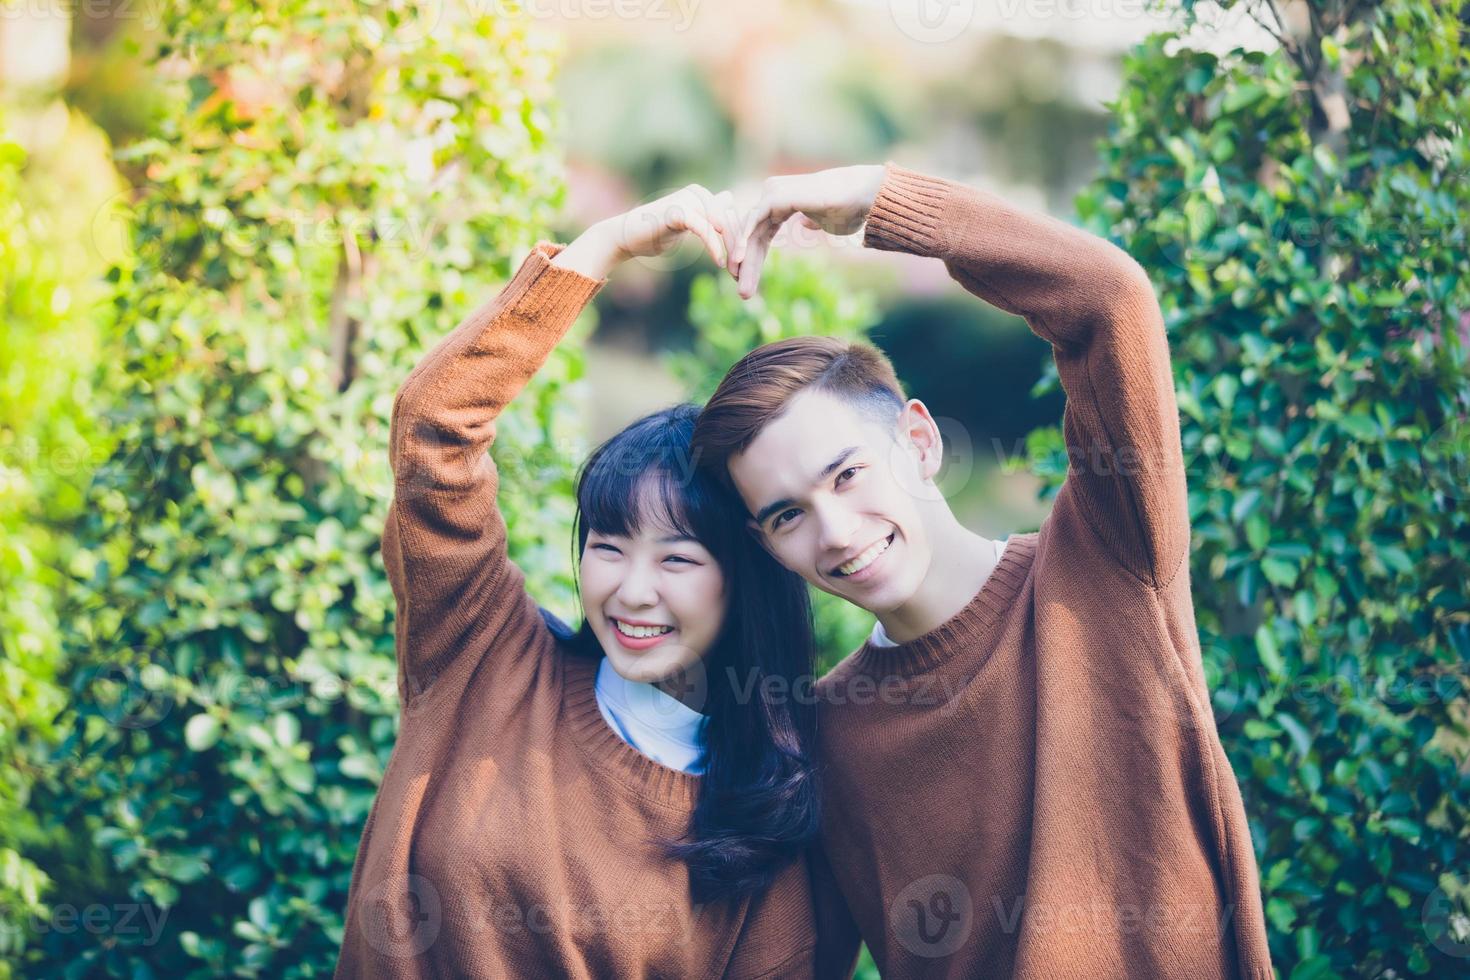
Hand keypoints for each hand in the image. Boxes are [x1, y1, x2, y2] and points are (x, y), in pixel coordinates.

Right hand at [552, 184, 737, 280]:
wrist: (625, 237)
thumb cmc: (655, 233)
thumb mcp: (687, 225)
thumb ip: (707, 216)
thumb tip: (727, 201)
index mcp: (702, 195)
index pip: (733, 214)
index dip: (739, 238)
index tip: (742, 262)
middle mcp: (697, 192)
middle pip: (730, 218)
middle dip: (737, 245)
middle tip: (741, 270)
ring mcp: (686, 199)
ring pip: (720, 223)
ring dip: (728, 247)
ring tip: (732, 268)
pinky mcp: (677, 211)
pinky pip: (703, 228)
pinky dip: (713, 245)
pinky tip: (718, 261)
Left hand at [733, 164, 886, 298]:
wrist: (864, 198)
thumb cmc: (850, 209)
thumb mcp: (824, 222)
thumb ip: (811, 222)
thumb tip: (804, 225)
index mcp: (783, 203)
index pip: (762, 236)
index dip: (755, 260)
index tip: (749, 284)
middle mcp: (774, 196)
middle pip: (754, 236)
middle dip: (747, 266)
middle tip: (743, 294)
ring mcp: (773, 193)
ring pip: (750, 231)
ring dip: (744, 261)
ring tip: (742, 287)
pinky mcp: (775, 195)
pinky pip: (753, 221)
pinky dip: (744, 242)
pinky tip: (739, 262)